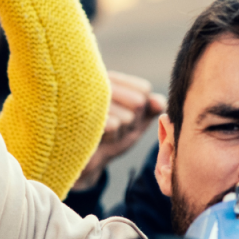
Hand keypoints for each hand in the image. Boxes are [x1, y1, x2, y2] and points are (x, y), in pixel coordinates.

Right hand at [73, 72, 165, 191]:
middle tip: (115, 128)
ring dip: (120, 132)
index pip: (144, 90)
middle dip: (132, 122)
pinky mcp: (81, 114)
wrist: (79, 159)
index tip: (125, 117)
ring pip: (127, 116)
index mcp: (111, 79)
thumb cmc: (109, 139)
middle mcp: (98, 82)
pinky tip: (98, 137)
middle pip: (138, 102)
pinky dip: (110, 136)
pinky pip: (113, 125)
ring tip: (105, 134)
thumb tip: (160, 102)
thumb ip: (150, 110)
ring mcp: (88, 97)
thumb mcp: (134, 124)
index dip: (141, 109)